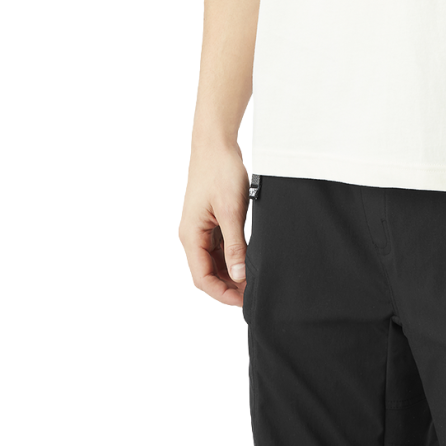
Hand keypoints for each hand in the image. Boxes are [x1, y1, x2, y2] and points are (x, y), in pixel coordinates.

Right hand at [179, 145, 249, 306]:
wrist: (216, 143)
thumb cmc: (219, 172)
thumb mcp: (231, 211)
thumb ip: (235, 246)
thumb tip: (239, 275)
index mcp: (191, 236)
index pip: (202, 278)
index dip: (222, 293)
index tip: (243, 301)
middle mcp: (192, 235)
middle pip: (207, 272)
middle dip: (228, 285)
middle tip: (253, 291)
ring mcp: (201, 227)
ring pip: (214, 260)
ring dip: (231, 271)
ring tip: (253, 278)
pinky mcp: (210, 219)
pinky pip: (219, 245)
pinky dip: (232, 255)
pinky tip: (249, 258)